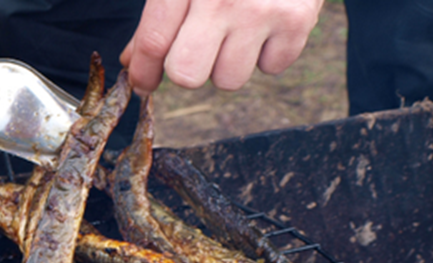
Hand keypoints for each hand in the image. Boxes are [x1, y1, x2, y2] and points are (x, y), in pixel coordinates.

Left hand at [120, 0, 322, 93]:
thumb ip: (158, 14)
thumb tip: (134, 63)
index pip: (154, 42)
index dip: (143, 71)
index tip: (142, 83)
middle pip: (186, 75)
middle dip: (186, 68)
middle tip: (196, 47)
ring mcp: (262, 10)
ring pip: (229, 80)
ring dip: (228, 62)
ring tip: (236, 27)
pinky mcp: (297, 20)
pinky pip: (271, 68)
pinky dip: (268, 52)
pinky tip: (266, 22)